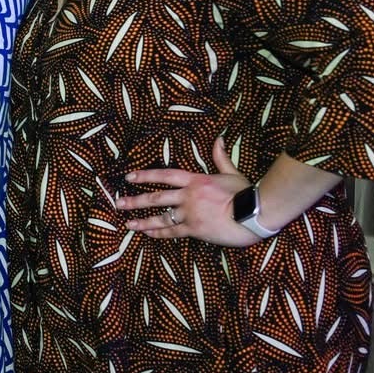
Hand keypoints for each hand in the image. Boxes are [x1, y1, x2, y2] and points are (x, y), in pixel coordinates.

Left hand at [116, 138, 256, 247]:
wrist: (255, 213)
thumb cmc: (246, 193)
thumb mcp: (231, 173)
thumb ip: (220, 158)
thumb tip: (218, 139)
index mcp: (195, 180)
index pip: (164, 175)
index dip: (145, 175)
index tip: (129, 178)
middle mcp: (188, 196)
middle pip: (156, 197)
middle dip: (135, 200)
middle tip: (119, 203)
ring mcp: (190, 213)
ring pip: (161, 217)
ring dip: (143, 221)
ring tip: (128, 223)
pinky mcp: (195, 229)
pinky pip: (172, 232)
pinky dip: (159, 233)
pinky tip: (148, 233)